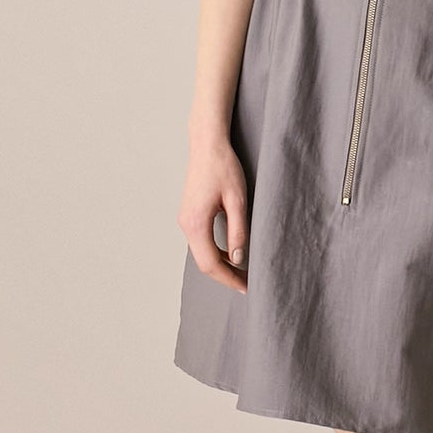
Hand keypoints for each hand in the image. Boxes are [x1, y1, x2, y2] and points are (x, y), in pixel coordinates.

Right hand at [179, 136, 249, 291]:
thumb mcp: (237, 200)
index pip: (211, 263)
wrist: (207, 145)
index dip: (229, 279)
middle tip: (247, 284)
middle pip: (204, 263)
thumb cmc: (224, 167)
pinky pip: (200, 243)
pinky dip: (215, 253)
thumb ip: (238, 231)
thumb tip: (238, 259)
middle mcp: (186, 224)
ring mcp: (185, 220)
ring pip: (201, 254)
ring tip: (242, 273)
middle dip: (225, 276)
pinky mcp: (189, 215)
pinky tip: (231, 254)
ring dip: (220, 266)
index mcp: (196, 223)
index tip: (246, 287)